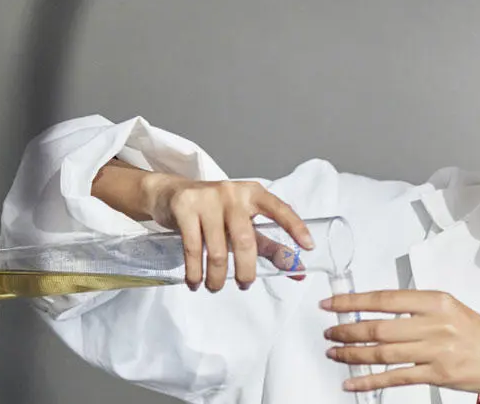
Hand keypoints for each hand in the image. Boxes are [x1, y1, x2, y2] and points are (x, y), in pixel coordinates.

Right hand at [141, 173, 315, 291]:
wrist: (171, 194)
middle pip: (245, 240)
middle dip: (246, 270)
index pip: (279, 209)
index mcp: (253, 194)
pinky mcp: (185, 207)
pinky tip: (196, 282)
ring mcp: (207, 199)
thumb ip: (271, 246)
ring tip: (215, 286)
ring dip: (217, 276)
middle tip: (244, 284)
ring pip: (217, 250)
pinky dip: (195, 271)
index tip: (309, 246)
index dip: (295, 227)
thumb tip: (297, 270)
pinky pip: (192, 248)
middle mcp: (233, 193)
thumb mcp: (244, 224)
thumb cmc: (215, 212)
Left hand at [320, 290, 479, 402]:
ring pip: (382, 353)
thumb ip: (418, 308)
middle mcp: (435, 324)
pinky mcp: (436, 374)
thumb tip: (379, 311)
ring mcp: (435, 351)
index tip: (332, 304)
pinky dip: (369, 380)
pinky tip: (352, 381)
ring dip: (352, 354)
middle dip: (347, 330)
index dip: (353, 302)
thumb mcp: (451, 309)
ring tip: (335, 352)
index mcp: (438, 302)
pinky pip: (394, 377)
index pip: (385, 299)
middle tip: (330, 331)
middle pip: (379, 327)